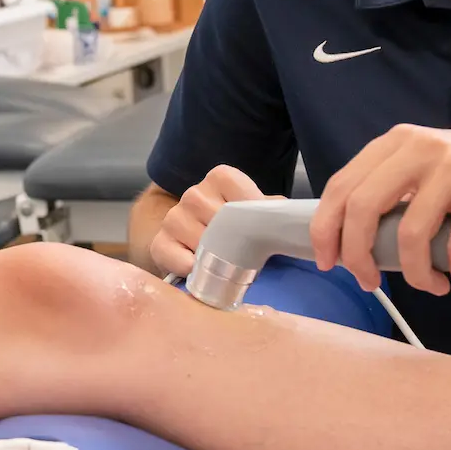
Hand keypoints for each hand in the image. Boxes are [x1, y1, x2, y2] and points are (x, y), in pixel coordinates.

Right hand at [149, 164, 266, 276]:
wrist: (196, 238)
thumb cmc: (234, 227)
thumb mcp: (254, 212)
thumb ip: (270, 210)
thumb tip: (291, 217)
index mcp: (220, 178)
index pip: (237, 189)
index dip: (253, 214)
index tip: (263, 233)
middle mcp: (194, 194)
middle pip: (220, 220)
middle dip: (237, 243)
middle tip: (248, 258)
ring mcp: (174, 218)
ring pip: (200, 240)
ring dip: (215, 258)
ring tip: (226, 266)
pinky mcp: (159, 243)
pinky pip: (175, 257)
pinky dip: (190, 268)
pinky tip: (201, 272)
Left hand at [309, 125, 450, 294]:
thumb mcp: (439, 175)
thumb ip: (399, 196)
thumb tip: (353, 241)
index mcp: (402, 141)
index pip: (343, 185)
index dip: (327, 229)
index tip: (329, 261)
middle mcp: (424, 146)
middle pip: (363, 210)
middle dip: (359, 257)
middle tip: (372, 283)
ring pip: (410, 238)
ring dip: (419, 276)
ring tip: (438, 285)